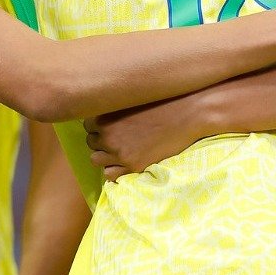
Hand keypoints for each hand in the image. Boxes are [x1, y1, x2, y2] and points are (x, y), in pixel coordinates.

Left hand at [85, 96, 207, 182]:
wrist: (188, 113)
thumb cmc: (163, 101)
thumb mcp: (132, 100)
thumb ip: (113, 109)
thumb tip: (100, 117)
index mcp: (105, 115)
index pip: (87, 125)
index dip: (98, 126)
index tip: (109, 126)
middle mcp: (107, 135)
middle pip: (91, 142)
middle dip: (101, 141)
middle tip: (117, 138)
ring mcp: (119, 152)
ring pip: (95, 159)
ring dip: (105, 156)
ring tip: (119, 151)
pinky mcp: (132, 165)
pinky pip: (109, 175)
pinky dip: (114, 170)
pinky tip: (125, 163)